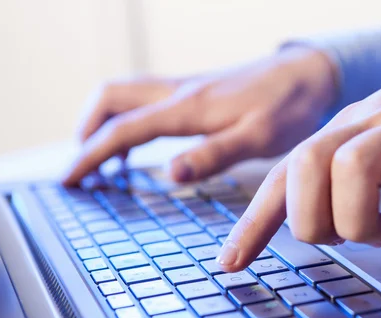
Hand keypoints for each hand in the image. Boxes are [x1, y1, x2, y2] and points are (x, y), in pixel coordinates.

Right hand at [62, 47, 335, 184]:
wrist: (310, 74)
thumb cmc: (290, 108)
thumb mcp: (258, 138)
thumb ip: (213, 155)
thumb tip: (170, 175)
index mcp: (188, 108)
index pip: (123, 131)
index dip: (90, 155)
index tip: (70, 179)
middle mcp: (179, 92)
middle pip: (111, 98)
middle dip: (86, 130)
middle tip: (81, 166)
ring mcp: (187, 87)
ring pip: (126, 93)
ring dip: (104, 121)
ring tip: (101, 157)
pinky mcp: (198, 89)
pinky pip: (147, 98)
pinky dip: (129, 118)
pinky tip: (142, 142)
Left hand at [217, 29, 380, 271]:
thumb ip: (349, 181)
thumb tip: (324, 225)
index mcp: (342, 134)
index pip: (282, 177)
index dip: (252, 223)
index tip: (229, 262)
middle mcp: (364, 127)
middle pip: (303, 168)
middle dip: (312, 220)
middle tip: (344, 236)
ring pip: (350, 168)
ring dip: (358, 220)